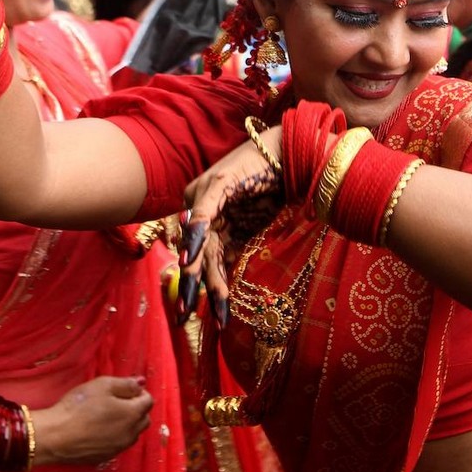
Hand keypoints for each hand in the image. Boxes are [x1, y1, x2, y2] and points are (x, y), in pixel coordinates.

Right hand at [31, 376, 152, 464]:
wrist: (55, 436)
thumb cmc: (78, 406)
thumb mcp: (103, 385)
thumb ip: (126, 384)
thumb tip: (141, 382)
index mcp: (133, 414)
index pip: (148, 401)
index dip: (138, 393)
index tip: (122, 389)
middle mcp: (131, 434)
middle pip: (144, 419)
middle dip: (136, 409)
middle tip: (116, 401)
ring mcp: (119, 448)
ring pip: (132, 434)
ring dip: (127, 424)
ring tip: (107, 415)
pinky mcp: (106, 457)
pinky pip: (118, 444)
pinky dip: (115, 436)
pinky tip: (98, 430)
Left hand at [177, 128, 284, 325]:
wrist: (289, 155)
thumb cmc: (273, 187)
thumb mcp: (252, 224)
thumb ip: (235, 243)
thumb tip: (225, 272)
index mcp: (208, 217)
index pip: (203, 257)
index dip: (203, 285)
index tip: (206, 314)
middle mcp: (201, 206)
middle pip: (195, 255)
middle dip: (191, 288)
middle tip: (183, 316)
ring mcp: (206, 194)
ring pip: (199, 243)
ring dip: (201, 275)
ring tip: (200, 304)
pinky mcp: (217, 183)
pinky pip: (203, 215)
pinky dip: (195, 236)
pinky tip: (190, 259)